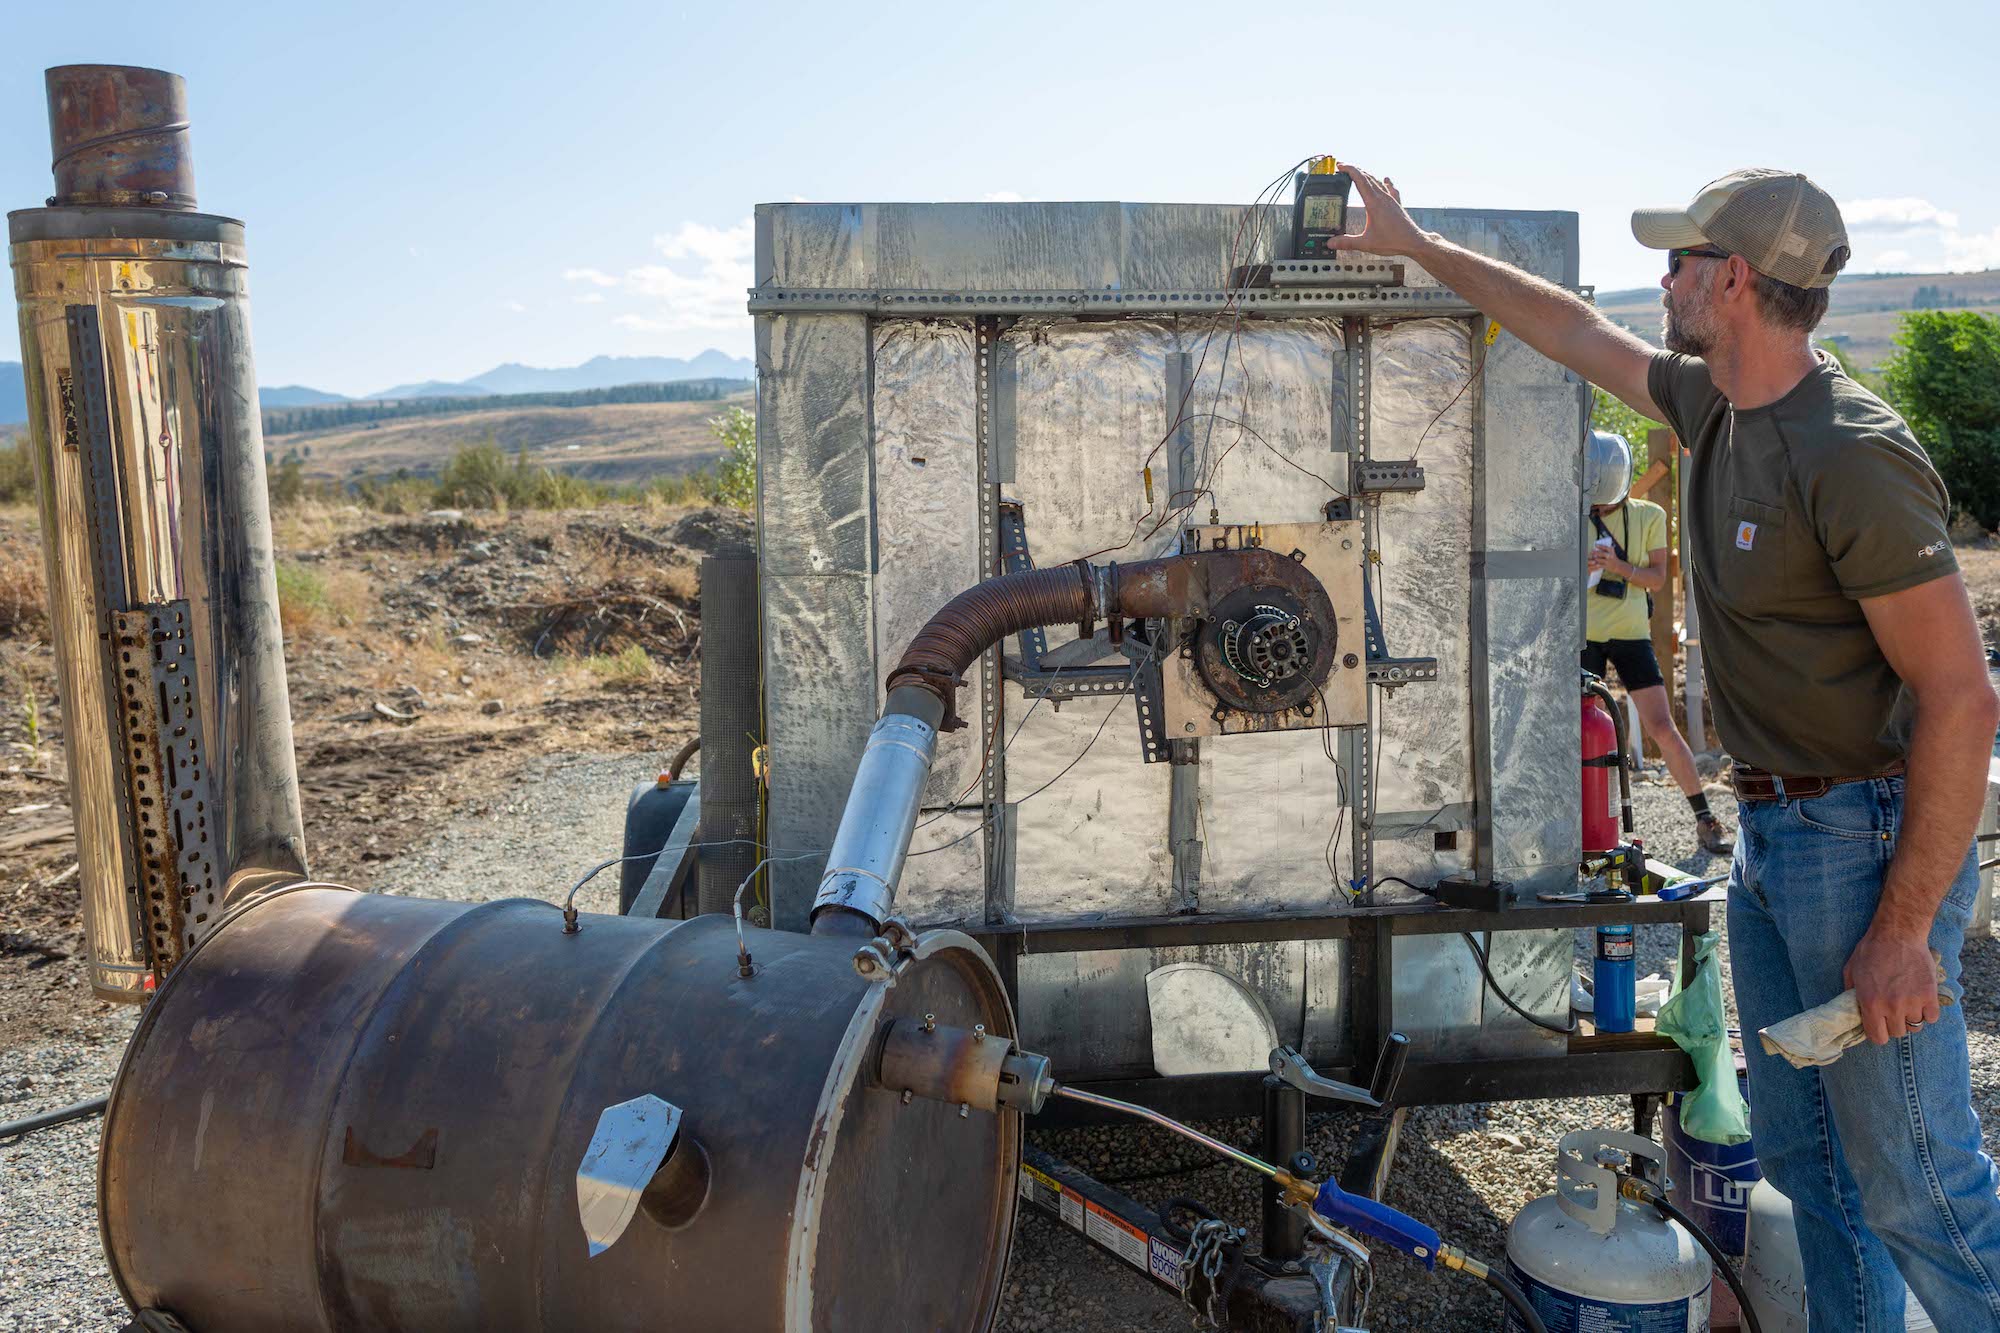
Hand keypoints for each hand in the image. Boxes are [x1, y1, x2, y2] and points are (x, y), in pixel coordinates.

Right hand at [1329, 165, 1429, 258]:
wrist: (1413, 242)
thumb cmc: (1393, 241)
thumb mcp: (1366, 243)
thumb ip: (1347, 243)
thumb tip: (1331, 243)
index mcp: (1374, 203)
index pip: (1360, 180)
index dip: (1349, 170)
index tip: (1340, 166)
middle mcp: (1383, 198)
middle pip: (1367, 177)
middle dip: (1354, 170)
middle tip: (1343, 168)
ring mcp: (1391, 199)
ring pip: (1377, 181)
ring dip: (1366, 175)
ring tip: (1357, 173)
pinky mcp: (1396, 204)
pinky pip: (1390, 188)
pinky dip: (1385, 182)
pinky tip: (1386, 179)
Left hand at [1586, 547, 1621, 573]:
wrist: (1618, 566)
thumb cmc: (1613, 558)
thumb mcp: (1611, 552)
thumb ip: (1605, 549)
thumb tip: (1597, 546)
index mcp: (1611, 551)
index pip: (1605, 547)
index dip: (1600, 546)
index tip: (1596, 545)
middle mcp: (1610, 556)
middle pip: (1602, 554)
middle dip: (1596, 552)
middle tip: (1592, 551)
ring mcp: (1608, 561)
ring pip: (1599, 559)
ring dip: (1595, 558)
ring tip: (1592, 557)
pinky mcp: (1606, 566)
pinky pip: (1599, 565)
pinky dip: (1596, 564)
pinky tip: (1593, 563)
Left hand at [1843, 928, 1940, 1043]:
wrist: (1898, 934)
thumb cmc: (1871, 950)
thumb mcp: (1851, 971)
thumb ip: (1850, 994)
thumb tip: (1854, 1011)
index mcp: (1871, 1004)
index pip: (1878, 1038)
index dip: (1878, 1033)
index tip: (1880, 1026)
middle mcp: (1892, 1007)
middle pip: (1897, 1033)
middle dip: (1894, 1024)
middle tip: (1893, 1010)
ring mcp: (1913, 1002)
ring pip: (1915, 1026)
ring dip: (1911, 1018)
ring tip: (1907, 1004)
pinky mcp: (1930, 995)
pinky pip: (1932, 1018)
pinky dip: (1928, 1012)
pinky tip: (1921, 1001)